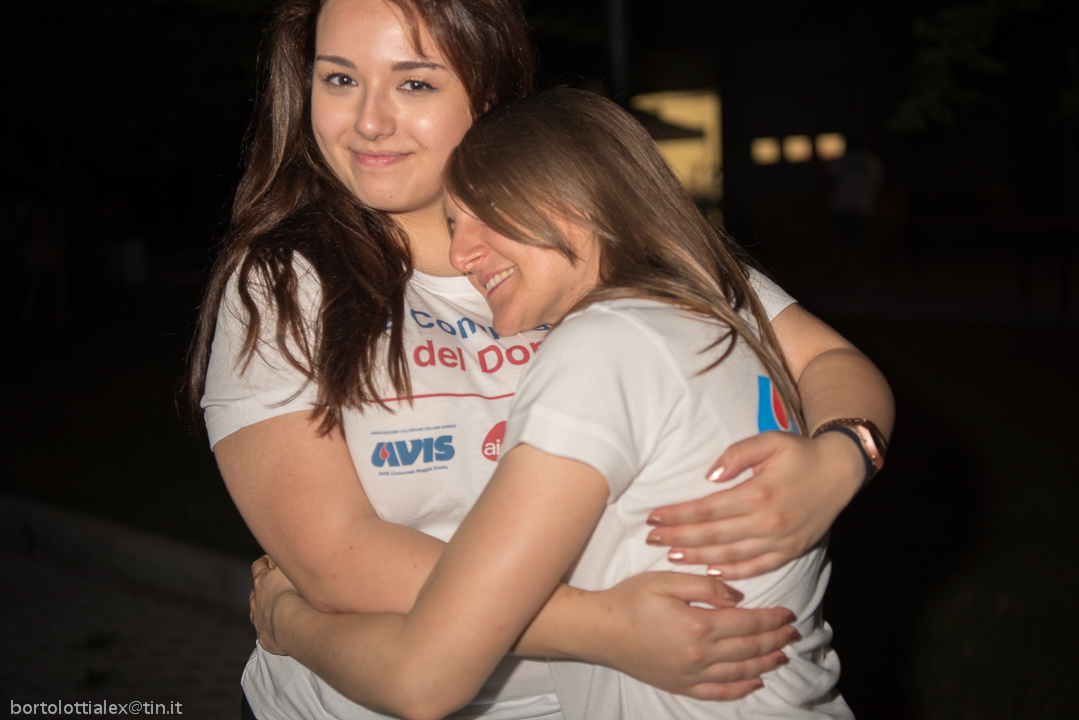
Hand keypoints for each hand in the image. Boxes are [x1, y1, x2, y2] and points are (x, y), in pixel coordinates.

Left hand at [250, 555, 303, 655]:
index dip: (264, 562)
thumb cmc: (298, 592)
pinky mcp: (265, 638)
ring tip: (278, 609)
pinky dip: (271, 630)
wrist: (297, 624)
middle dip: (262, 588)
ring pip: (256, 612)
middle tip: (274, 586)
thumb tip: (281, 549)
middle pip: (255, 590)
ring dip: (264, 609)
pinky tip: (280, 631)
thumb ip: (286, 556)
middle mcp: (257, 600)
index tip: (269, 560)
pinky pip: (265, 633)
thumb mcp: (293, 565)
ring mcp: (259, 621)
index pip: (258, 566)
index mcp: (262, 581)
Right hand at [587, 572, 797, 700]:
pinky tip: (754, 681)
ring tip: (781, 655)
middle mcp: (698, 655)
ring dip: (764, 663)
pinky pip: (718, 692)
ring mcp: (690, 674)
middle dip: (774, 640)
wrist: (599, 630)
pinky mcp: (680, 685)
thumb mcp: (666, 580)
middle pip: (748, 649)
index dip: (770, 619)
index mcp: (697, 625)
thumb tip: (737, 597)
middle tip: (793, 633)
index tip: (787, 613)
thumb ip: (705, 586)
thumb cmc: (630, 599)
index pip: (746, 623)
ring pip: (739, 672)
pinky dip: (740, 689)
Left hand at [645, 431, 862, 579]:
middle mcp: (767, 522)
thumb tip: (710, 475)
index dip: (678, 514)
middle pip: (713, 535)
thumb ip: (738, 454)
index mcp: (758, 494)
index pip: (707, 509)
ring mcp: (780, 541)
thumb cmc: (800, 453)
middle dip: (678, 538)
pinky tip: (710, 571)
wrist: (841, 471)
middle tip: (651, 538)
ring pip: (730, 555)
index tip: (653, 516)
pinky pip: (756, 567)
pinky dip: (732, 573)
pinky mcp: (790, 551)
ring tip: (670, 556)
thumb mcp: (769, 441)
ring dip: (698, 557)